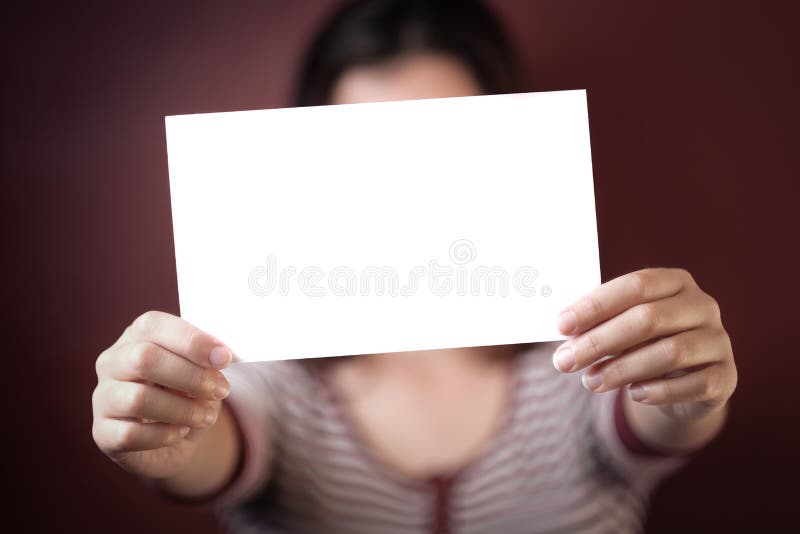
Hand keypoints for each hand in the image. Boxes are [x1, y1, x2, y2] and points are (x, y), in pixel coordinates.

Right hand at [92, 311, 232, 478]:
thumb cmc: (187, 393)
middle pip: (143, 358)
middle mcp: (112, 362)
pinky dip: (164, 434)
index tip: (224, 358)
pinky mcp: (103, 433)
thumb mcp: (202, 371)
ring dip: (182, 409)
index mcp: (136, 336)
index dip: (191, 340)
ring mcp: (103, 397)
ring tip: (206, 417)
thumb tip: (219, 356)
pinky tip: (180, 432)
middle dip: (190, 375)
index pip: (153, 325)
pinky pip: (131, 434)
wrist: (176, 439)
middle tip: (220, 390)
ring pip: (138, 398)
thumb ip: (206, 361)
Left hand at [552, 268, 736, 419]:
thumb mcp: (620, 326)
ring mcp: (719, 340)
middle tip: (565, 361)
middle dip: (600, 341)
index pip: (635, 285)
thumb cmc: (641, 343)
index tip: (561, 326)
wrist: (684, 380)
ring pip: (670, 353)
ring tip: (590, 382)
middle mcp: (702, 305)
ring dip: (622, 369)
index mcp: (674, 282)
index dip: (596, 305)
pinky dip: (659, 391)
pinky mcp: (726, 376)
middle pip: (649, 319)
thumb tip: (560, 330)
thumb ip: (596, 323)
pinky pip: (693, 384)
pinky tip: (634, 395)